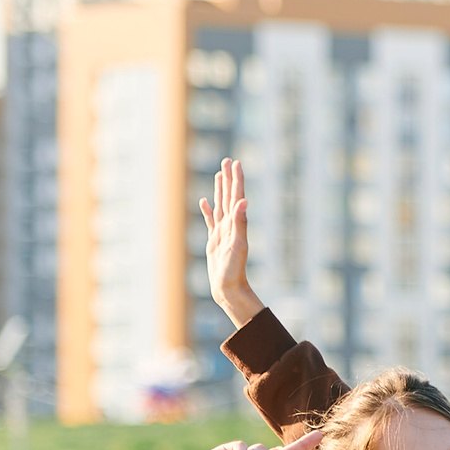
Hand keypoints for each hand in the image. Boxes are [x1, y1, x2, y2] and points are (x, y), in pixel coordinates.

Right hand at [198, 159, 265, 329]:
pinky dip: (208, 210)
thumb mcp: (238, 245)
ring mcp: (222, 232)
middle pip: (229, 197)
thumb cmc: (234, 270)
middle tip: (228, 161)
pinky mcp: (215, 241)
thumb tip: (244, 201)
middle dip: (229, 179)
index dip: (236, 179)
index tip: (236, 163)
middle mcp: (230, 225)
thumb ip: (241, 223)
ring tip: (219, 174)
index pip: (236, 196)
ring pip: (220, 205)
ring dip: (220, 190)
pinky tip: (205, 201)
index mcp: (236, 223)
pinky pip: (211, 221)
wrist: (229, 288)